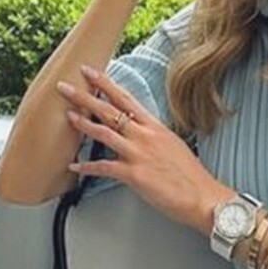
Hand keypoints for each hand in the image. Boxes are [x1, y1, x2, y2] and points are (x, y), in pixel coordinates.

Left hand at [59, 66, 229, 232]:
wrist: (202, 196)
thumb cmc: (190, 175)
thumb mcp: (172, 145)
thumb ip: (152, 137)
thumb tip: (137, 135)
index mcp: (155, 127)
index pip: (125, 99)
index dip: (105, 84)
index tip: (90, 72)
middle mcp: (145, 136)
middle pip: (110, 110)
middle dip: (85, 96)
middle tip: (66, 87)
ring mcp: (139, 154)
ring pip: (104, 132)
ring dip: (82, 123)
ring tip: (67, 115)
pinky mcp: (134, 174)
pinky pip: (104, 167)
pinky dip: (87, 167)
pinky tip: (75, 166)